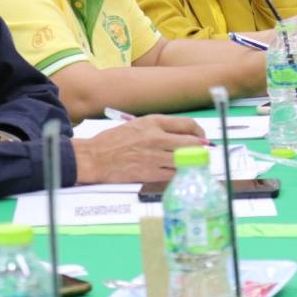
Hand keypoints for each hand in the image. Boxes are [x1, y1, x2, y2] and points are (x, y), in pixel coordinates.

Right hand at [74, 115, 207, 183]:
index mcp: (153, 122)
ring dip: (191, 163)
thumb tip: (183, 135)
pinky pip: (174, 174)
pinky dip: (179, 174)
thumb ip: (160, 128)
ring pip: (186, 160)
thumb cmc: (113, 141)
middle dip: (200, 149)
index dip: (200, 133)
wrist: (94, 157)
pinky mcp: (150, 173)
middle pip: (192, 143)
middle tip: (200, 153)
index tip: (202, 138)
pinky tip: (177, 174)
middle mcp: (156, 137)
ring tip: (190, 164)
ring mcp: (154, 156)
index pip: (188, 124)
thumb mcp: (137, 125)